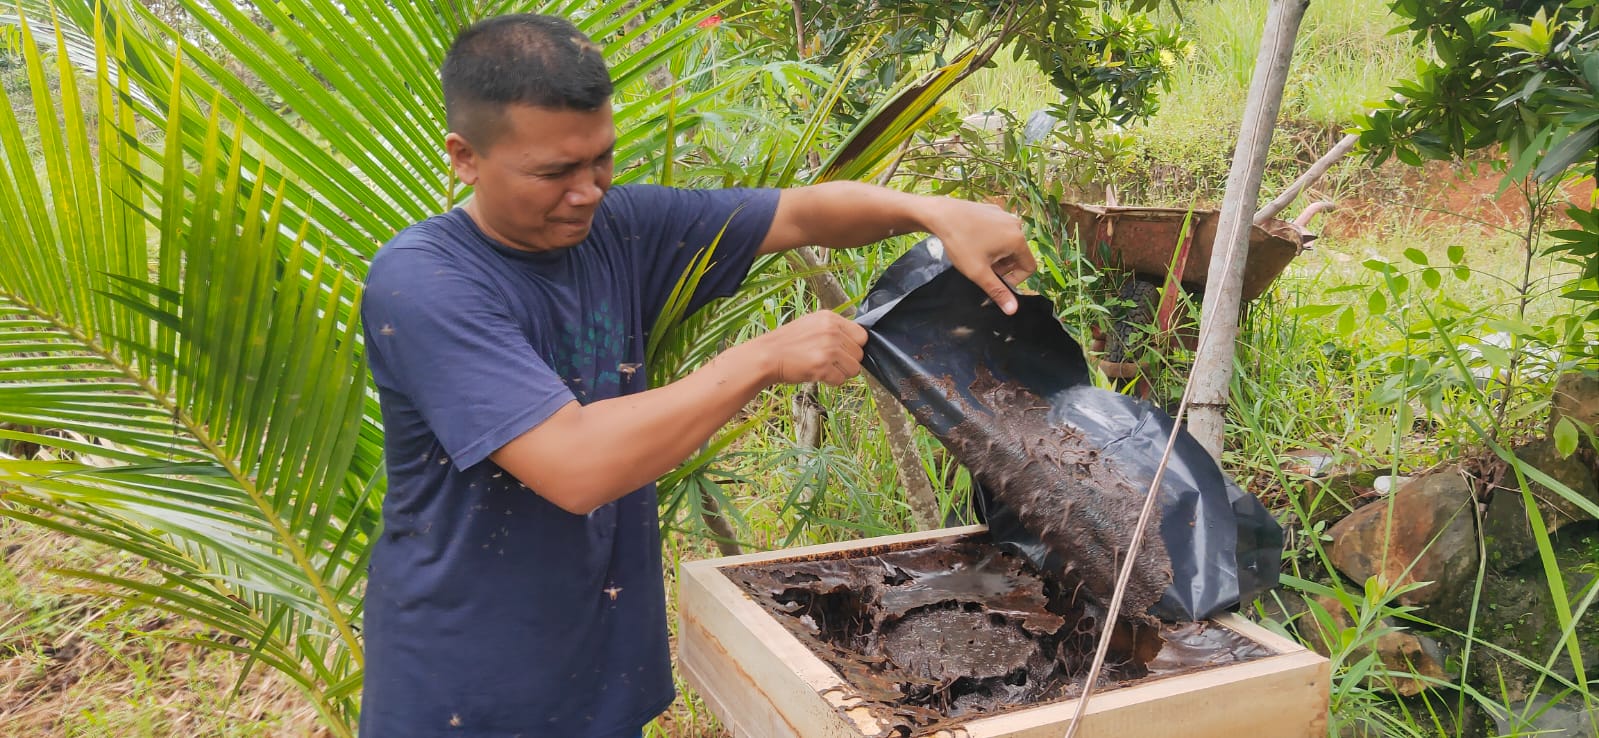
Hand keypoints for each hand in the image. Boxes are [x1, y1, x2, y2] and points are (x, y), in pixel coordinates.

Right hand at [741, 310, 867, 386]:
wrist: (767, 356)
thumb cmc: (788, 343)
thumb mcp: (812, 324)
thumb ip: (834, 329)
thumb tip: (856, 341)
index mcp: (830, 318)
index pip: (862, 335)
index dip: (854, 347)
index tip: (841, 351)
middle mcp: (832, 331)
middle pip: (859, 354)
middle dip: (847, 362)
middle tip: (828, 362)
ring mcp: (828, 349)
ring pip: (854, 369)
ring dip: (840, 373)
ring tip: (822, 368)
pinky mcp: (822, 367)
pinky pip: (840, 381)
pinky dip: (830, 382)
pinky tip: (816, 374)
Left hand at [921, 198, 1035, 313]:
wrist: (941, 214)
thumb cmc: (961, 243)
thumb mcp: (979, 272)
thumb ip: (997, 291)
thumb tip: (1013, 311)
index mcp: (1018, 240)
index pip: (1029, 268)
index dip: (1014, 279)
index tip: (995, 279)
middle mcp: (1016, 225)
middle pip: (1018, 255)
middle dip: (1003, 266)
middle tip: (982, 268)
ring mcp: (1005, 215)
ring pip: (1008, 243)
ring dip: (997, 254)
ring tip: (977, 255)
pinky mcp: (994, 210)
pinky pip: (1000, 231)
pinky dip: (992, 240)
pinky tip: (974, 241)